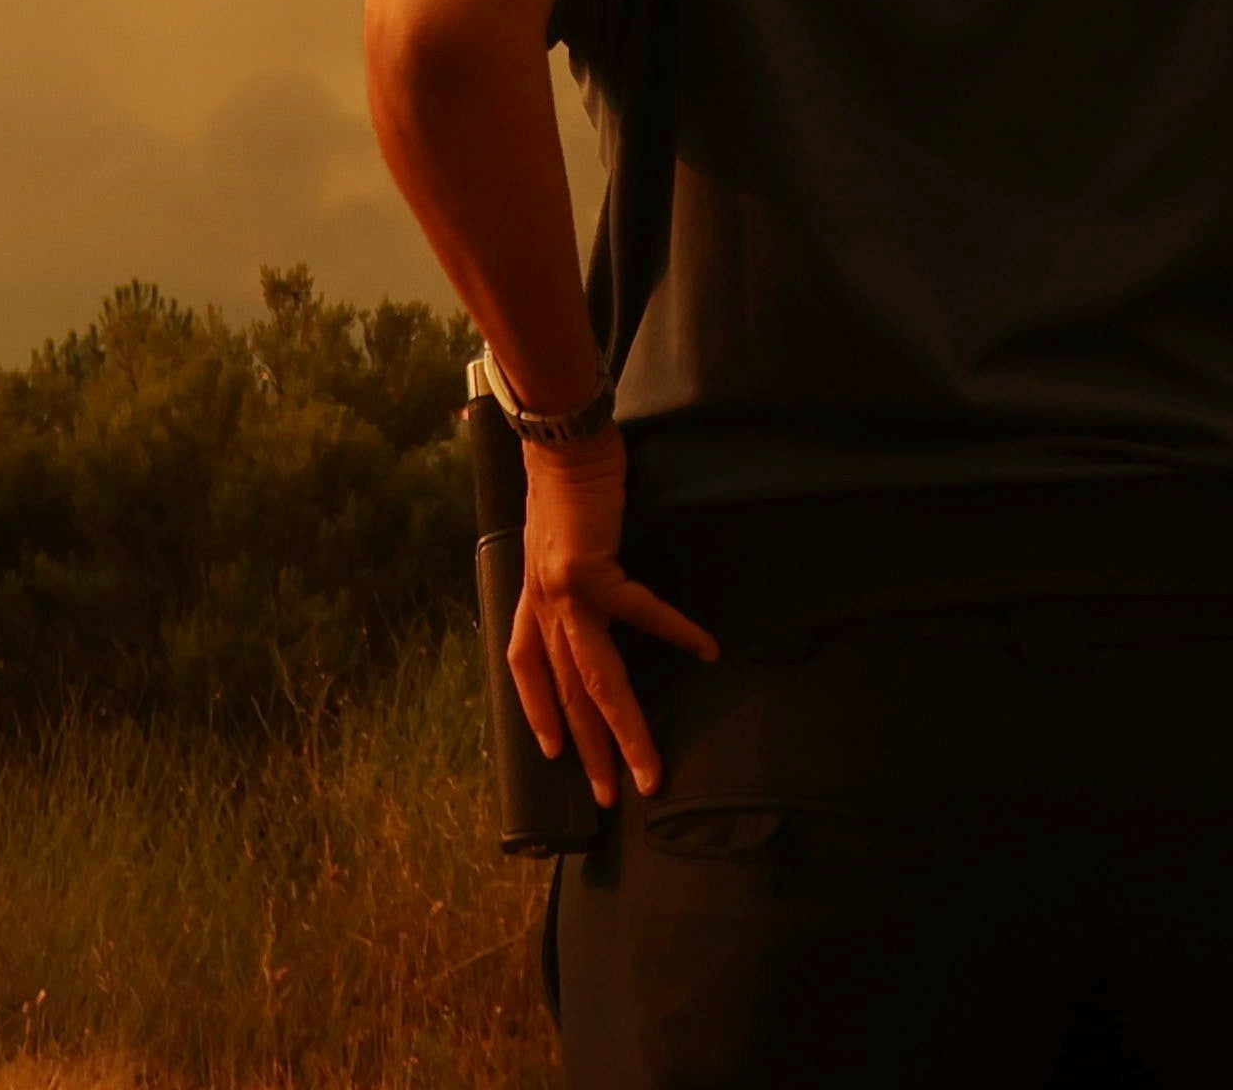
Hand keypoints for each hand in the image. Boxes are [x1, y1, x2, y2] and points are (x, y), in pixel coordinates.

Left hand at [508, 425, 715, 802]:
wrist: (561, 435)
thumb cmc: (567, 481)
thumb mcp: (555, 538)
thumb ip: (569, 572)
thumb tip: (591, 590)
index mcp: (533, 597)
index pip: (526, 667)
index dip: (538, 711)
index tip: (555, 752)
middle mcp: (541, 602)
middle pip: (567, 691)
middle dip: (590, 749)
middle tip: (608, 797)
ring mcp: (560, 590)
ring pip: (595, 678)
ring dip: (624, 729)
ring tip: (650, 769)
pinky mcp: (587, 569)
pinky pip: (638, 611)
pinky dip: (675, 630)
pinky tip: (705, 649)